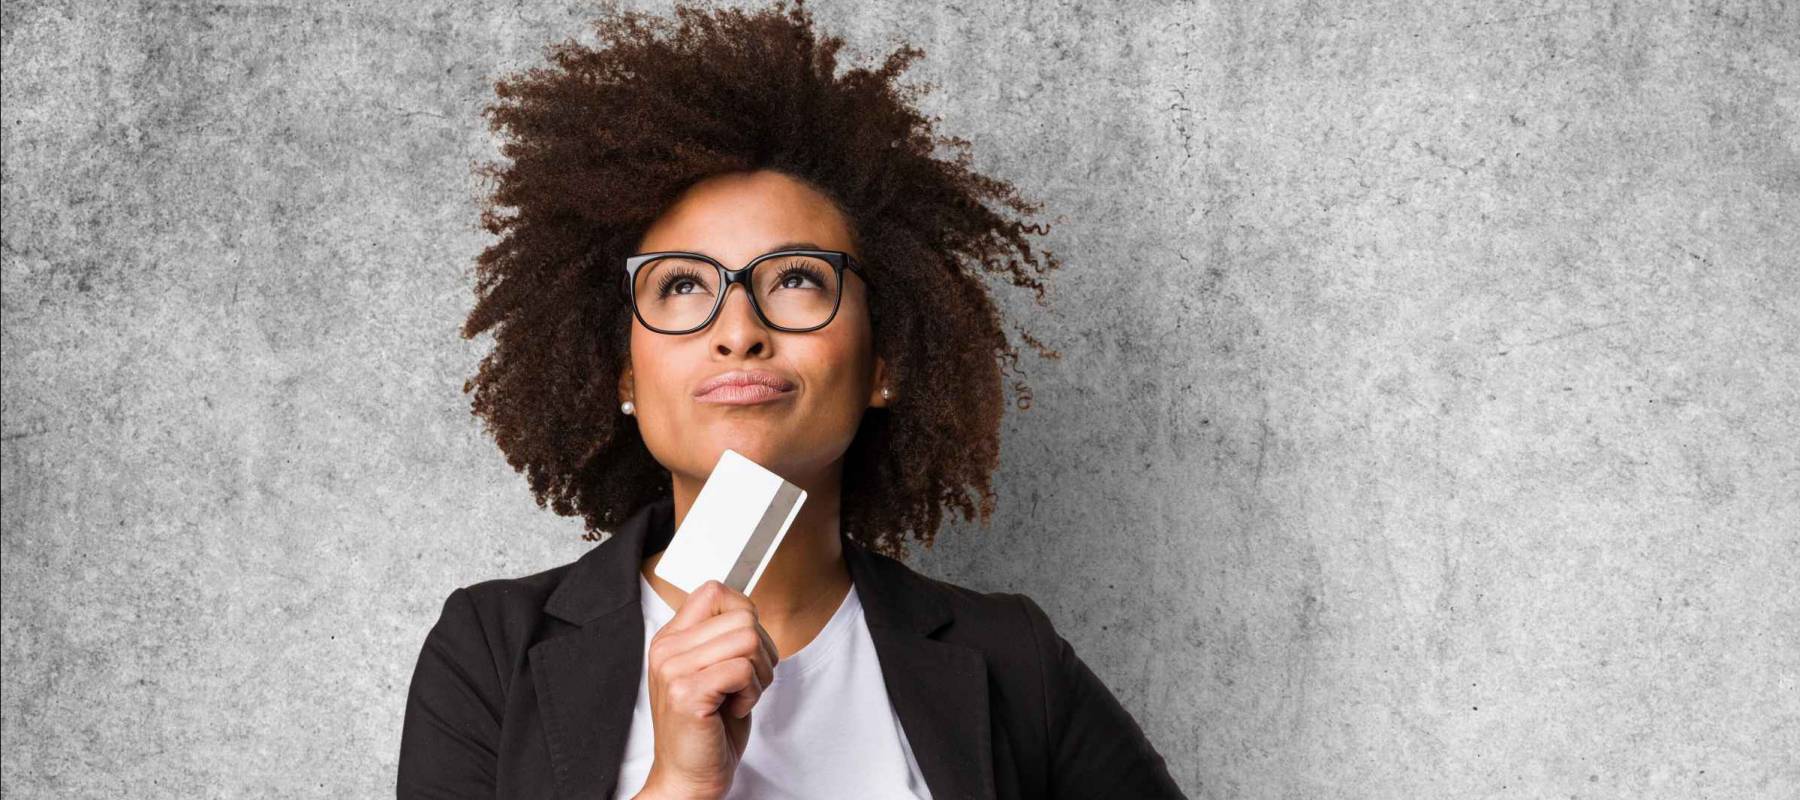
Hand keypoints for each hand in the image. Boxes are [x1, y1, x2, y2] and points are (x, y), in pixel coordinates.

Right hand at [636, 579, 779, 799]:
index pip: (715, 591)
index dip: (745, 615)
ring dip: (759, 673)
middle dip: (762, 651)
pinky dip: (752, 692)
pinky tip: (733, 709)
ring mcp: (673, 670)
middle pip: (742, 616)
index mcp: (671, 638)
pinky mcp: (686, 693)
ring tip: (739, 696)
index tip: (746, 649)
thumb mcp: (714, 671)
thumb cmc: (708, 728)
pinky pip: (742, 669)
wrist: (688, 777)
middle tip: (746, 682)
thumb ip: (723, 637)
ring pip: (748, 639)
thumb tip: (749, 610)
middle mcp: (667, 649)